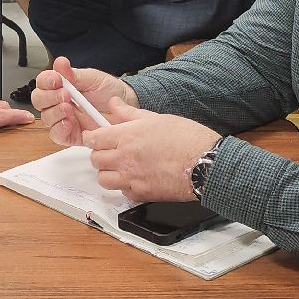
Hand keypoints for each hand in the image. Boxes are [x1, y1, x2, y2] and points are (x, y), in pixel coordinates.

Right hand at [32, 56, 137, 148]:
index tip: (56, 80)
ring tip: (69, 108)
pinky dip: (60, 129)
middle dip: (49, 97)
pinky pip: (57, 135)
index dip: (45, 81)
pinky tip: (70, 122)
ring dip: (55, 113)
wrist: (126, 107)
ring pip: (46, 118)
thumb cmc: (109, 91)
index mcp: (60, 86)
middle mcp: (58, 102)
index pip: (42, 83)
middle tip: (65, 95)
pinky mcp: (71, 134)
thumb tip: (60, 63)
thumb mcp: (92, 78)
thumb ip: (74, 74)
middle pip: (39, 101)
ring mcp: (64, 119)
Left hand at [84, 103, 219, 200]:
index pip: (93, 139)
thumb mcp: (157, 118)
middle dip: (99, 155)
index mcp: (127, 136)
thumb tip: (114, 104)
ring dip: (108, 173)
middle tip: (109, 151)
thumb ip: (130, 113)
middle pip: (95, 160)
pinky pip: (122, 192)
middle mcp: (125, 158)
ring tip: (119, 167)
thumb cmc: (187, 138)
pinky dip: (125, 187)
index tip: (95, 138)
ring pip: (103, 179)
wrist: (206, 164)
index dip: (92, 138)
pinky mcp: (142, 194)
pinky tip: (135, 179)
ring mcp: (132, 178)